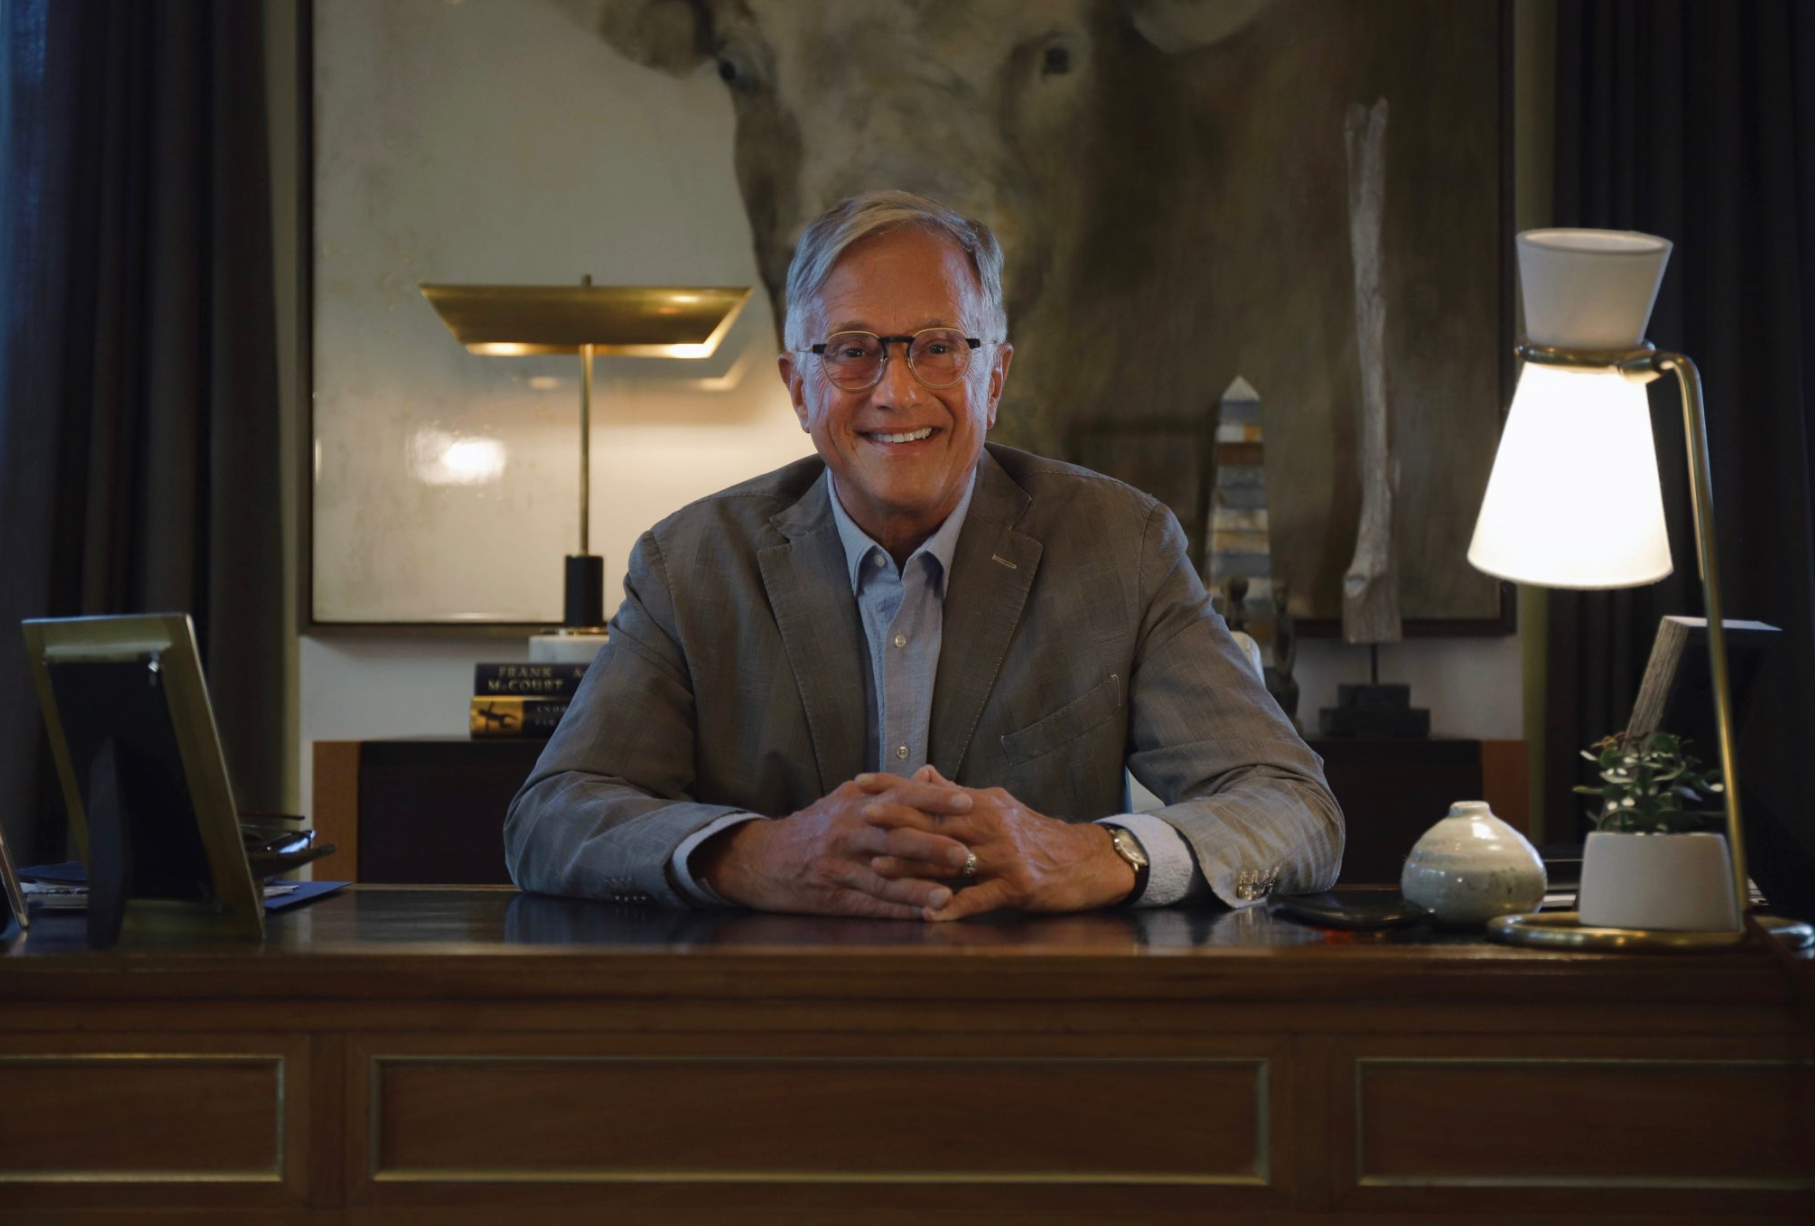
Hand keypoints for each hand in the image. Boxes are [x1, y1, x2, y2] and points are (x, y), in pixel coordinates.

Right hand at [694, 777, 975, 918]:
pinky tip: (922, 917)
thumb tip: (928, 775)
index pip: (901, 797)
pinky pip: (870, 906)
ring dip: (917, 888)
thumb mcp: (845, 799)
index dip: (934, 799)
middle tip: (967, 853)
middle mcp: (847, 833)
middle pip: (894, 838)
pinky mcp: (833, 898)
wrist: (761, 859)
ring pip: (883, 878)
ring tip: (947, 895)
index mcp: (855, 804)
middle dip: (932, 846)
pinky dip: (897, 912)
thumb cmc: (815, 827)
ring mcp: (839, 867)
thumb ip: (888, 789)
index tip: (967, 801)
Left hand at [858, 766, 1137, 920]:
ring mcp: (1007, 855)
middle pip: (939, 820)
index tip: (859, 781)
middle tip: (862, 817)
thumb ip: (958, 794)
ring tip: (881, 867)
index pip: (931, 790)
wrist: (1089, 860)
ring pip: (954, 858)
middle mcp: (993, 824)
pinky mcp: (1020, 885)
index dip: (895, 785)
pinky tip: (930, 915)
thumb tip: (923, 771)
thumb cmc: (1037, 836)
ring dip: (916, 864)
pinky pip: (982, 897)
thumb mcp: (998, 807)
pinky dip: (955, 907)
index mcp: (984, 803)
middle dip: (899, 818)